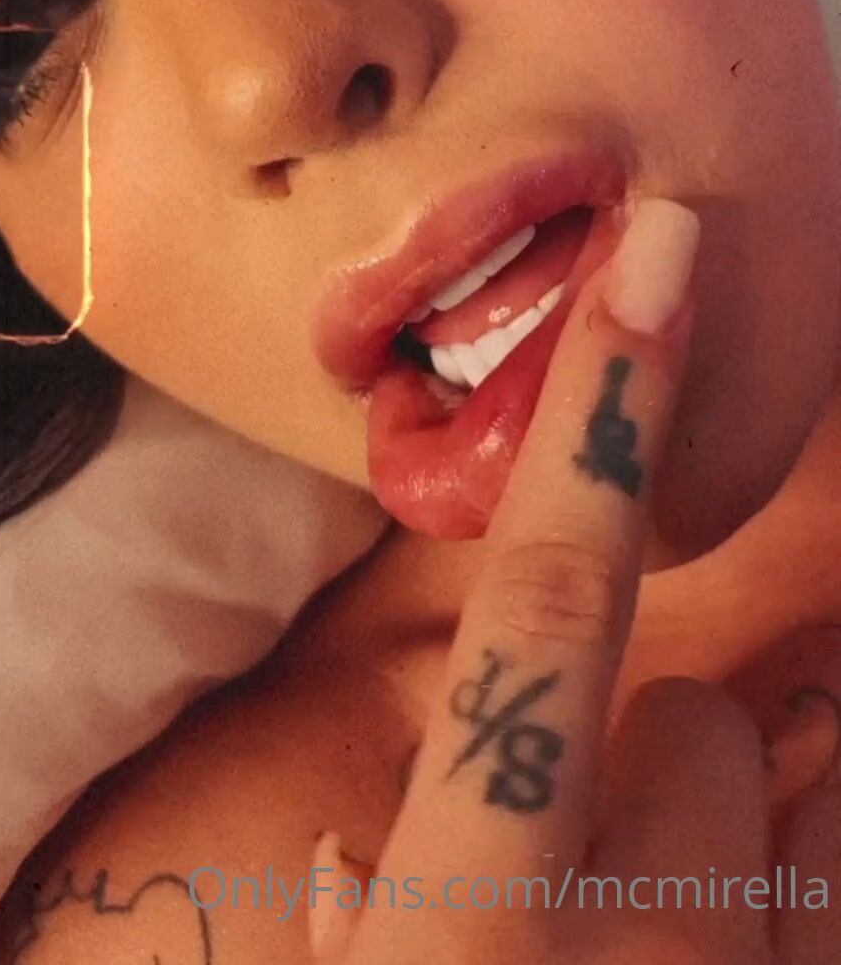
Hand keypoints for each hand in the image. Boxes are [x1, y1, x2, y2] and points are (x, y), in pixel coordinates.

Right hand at [306, 199, 839, 962]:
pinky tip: (719, 945)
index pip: (549, 600)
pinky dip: (785, 893)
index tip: (660, 250)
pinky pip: (837, 879)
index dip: (602, 406)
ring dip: (725, 834)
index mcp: (477, 922)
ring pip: (789, 791)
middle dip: (652, 750)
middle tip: (583, 859)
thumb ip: (358, 923)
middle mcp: (638, 941)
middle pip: (700, 719)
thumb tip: (353, 864)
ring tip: (661, 927)